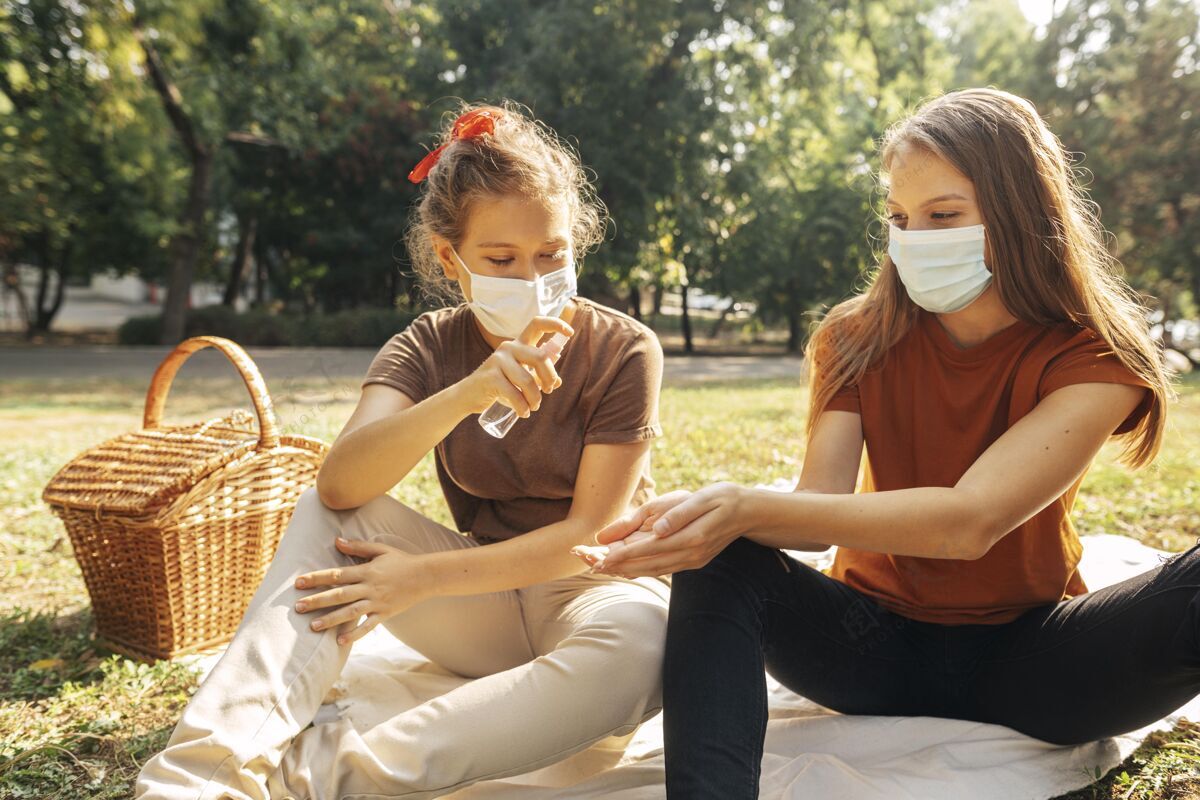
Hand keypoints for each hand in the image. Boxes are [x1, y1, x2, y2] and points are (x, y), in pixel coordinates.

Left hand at [292, 537, 432, 645]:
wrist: (426, 576)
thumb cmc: (401, 561)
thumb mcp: (380, 550)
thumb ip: (357, 547)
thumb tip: (336, 541)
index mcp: (366, 571)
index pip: (336, 574)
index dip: (316, 578)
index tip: (298, 583)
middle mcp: (369, 588)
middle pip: (339, 595)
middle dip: (317, 601)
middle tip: (298, 607)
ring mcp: (377, 603)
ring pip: (350, 612)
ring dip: (331, 620)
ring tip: (313, 627)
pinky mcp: (385, 614)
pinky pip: (368, 626)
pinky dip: (355, 634)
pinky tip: (340, 641)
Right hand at [460, 315, 573, 416]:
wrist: (469, 396)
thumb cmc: (499, 386)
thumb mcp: (520, 378)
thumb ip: (538, 377)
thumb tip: (558, 381)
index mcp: (518, 344)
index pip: (537, 324)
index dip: (555, 324)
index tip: (570, 332)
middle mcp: (509, 347)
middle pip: (540, 357)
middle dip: (549, 378)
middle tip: (548, 391)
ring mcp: (498, 360)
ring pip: (528, 380)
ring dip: (535, 399)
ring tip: (533, 407)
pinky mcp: (491, 376)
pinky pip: (514, 394)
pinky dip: (522, 407)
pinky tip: (523, 413)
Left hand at [586, 482, 746, 577]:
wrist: (749, 511)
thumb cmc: (723, 498)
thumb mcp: (702, 499)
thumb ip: (679, 515)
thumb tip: (657, 530)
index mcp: (691, 538)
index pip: (649, 550)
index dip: (623, 556)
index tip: (600, 560)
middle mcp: (691, 555)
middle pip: (648, 565)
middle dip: (618, 567)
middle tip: (591, 566)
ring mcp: (693, 561)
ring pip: (655, 570)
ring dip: (628, 570)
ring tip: (603, 568)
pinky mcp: (694, 561)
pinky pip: (664, 569)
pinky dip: (644, 570)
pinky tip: (629, 568)